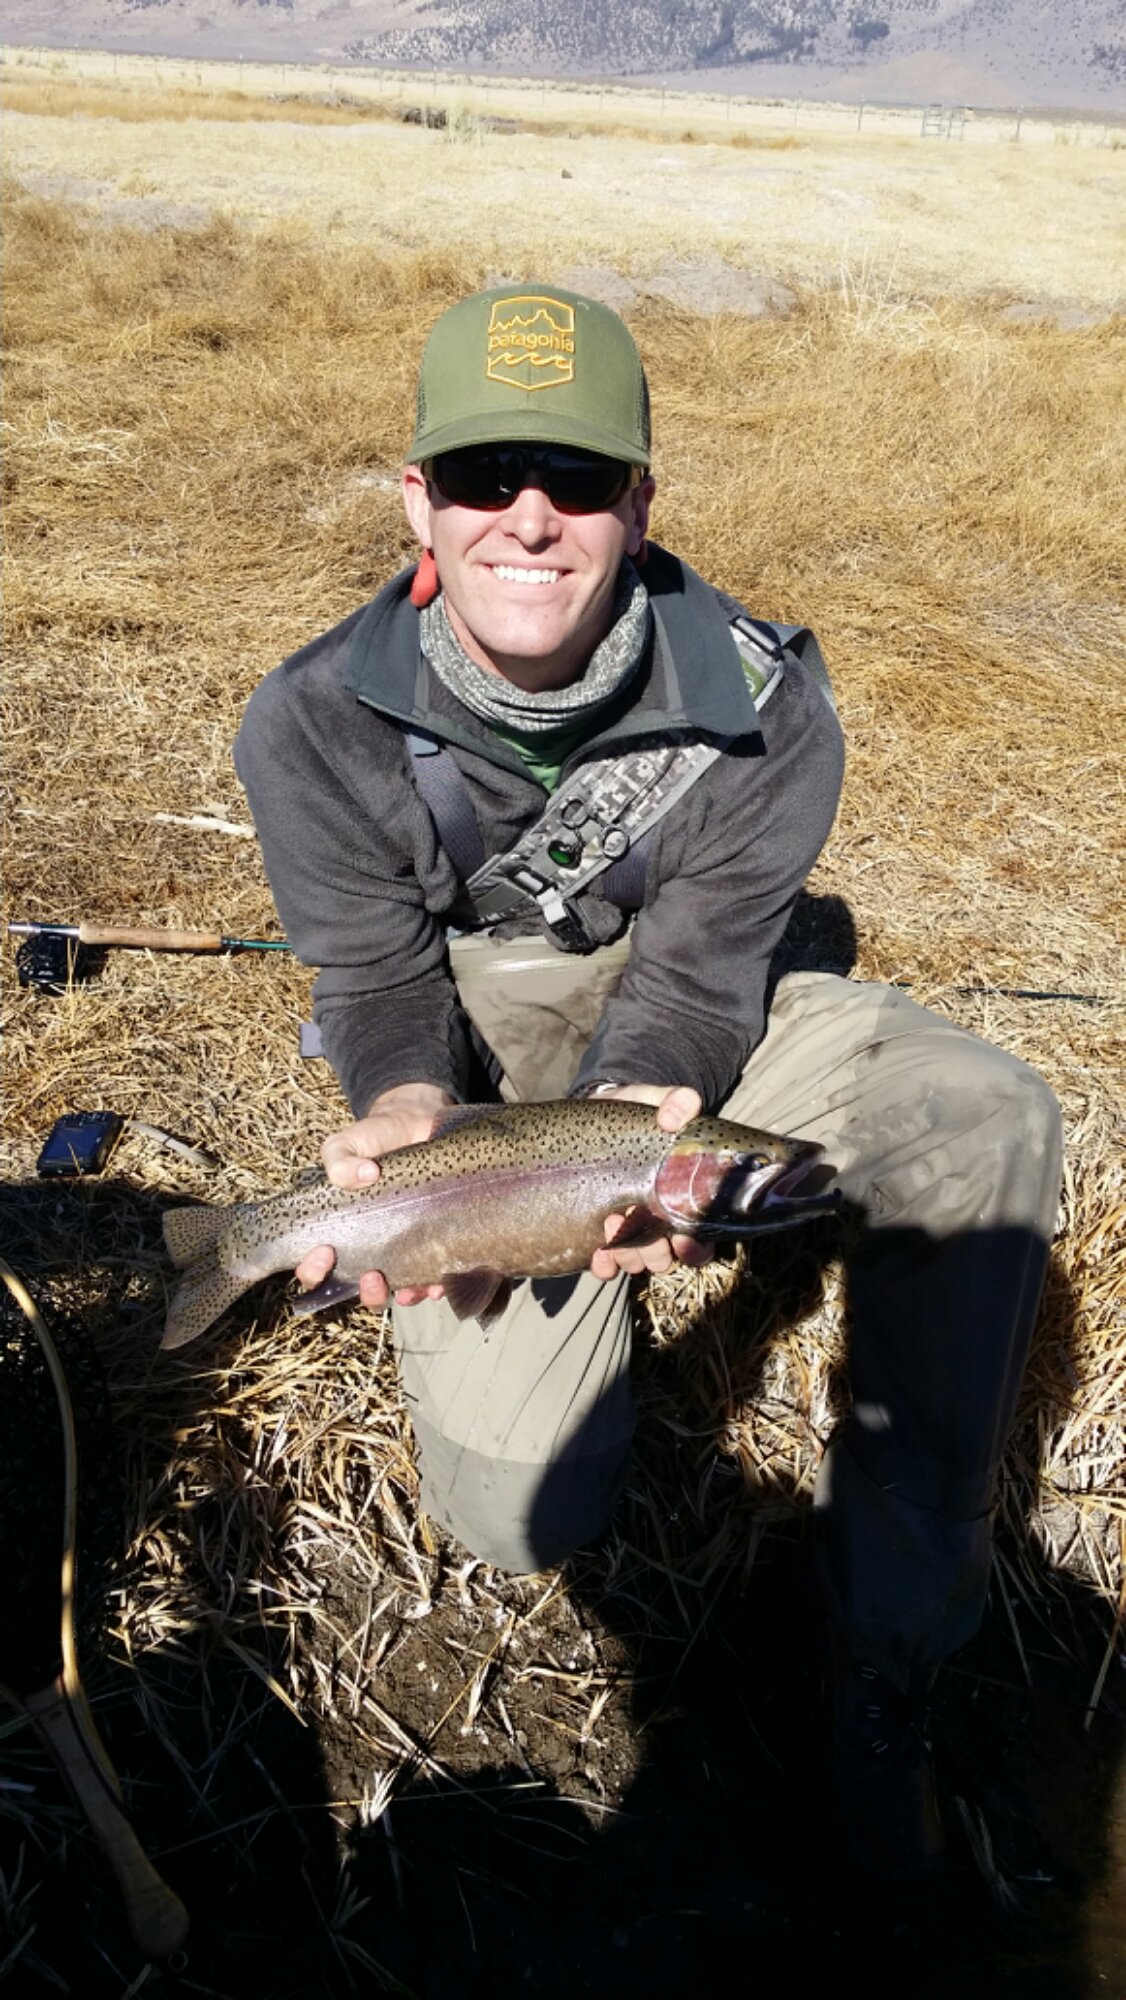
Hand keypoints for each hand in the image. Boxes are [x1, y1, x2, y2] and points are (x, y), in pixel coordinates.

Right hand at [296, 1082, 453, 1308]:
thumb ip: (340, 1159)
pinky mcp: (435, 1242)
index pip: (316, 1268)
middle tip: (371, 1274)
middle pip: (358, 1289)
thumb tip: (366, 1176)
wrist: (417, 1123)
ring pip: (397, 1290)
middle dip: (364, 1292)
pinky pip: (435, 1276)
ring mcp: (403, 1247)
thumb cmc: (373, 1139)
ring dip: (401, 1296)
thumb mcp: (346, 1143)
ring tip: (406, 1288)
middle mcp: (368, 1246)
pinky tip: (439, 1283)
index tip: (325, 1250)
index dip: (314, 1271)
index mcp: (339, 1231)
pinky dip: (436, 1286)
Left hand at [586, 1084, 713, 1281]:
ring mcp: (631, 1231)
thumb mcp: (653, 1100)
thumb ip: (673, 1100)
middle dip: (655, 1251)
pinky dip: (604, 1266)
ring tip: (611, 1222)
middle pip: (669, 1258)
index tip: (681, 1236)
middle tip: (634, 1221)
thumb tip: (678, 1113)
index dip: (695, 1246)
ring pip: (640, 1262)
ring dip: (629, 1254)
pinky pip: (608, 1265)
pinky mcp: (601, 1234)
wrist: (594, 1117)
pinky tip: (597, 1255)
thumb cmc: (633, 1115)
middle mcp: (661, 1221)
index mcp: (684, 1197)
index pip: (702, 1238)